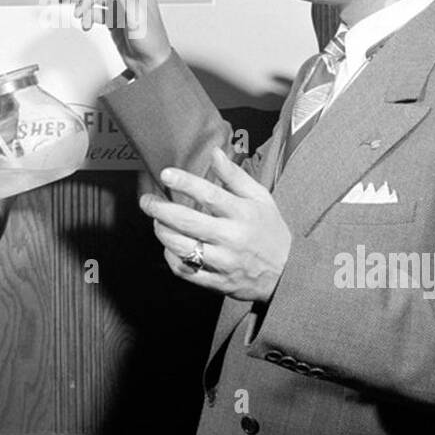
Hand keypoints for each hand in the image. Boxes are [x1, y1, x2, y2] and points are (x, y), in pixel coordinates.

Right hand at [71, 0, 171, 75]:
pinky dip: (89, 16)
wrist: (149, 63)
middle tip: (77, 0)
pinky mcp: (114, 20)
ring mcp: (120, 8)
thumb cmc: (152, 42)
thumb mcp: (139, 18)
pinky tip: (87, 24)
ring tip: (81, 15)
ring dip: (86, 5)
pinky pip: (97, 12)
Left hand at [139, 148, 290, 302]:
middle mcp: (232, 238)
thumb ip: (235, 176)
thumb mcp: (260, 198)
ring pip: (182, 248)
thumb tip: (215, 152)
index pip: (210, 195)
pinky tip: (169, 246)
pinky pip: (186, 271)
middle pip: (188, 222)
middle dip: (161, 209)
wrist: (287, 272)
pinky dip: (171, 258)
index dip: (185, 183)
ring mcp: (224, 262)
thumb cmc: (270, 229)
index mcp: (243, 213)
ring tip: (157, 221)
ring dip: (163, 232)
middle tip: (146, 200)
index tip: (165, 174)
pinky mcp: (218, 282)